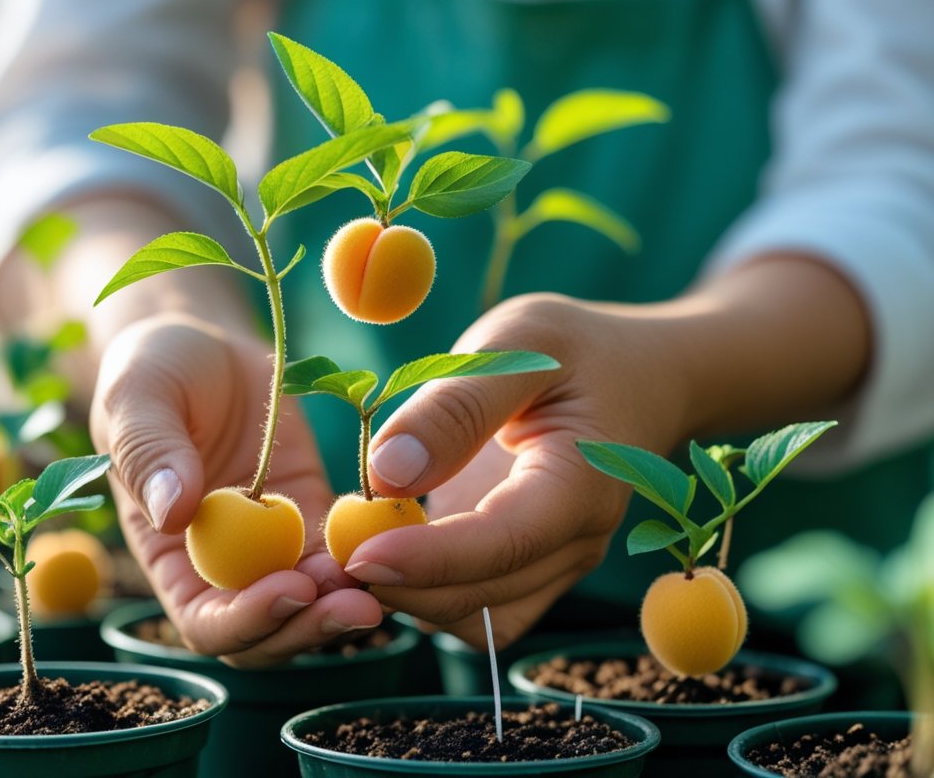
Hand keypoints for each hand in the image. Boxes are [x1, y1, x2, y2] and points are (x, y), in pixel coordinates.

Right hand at [90, 315, 382, 666]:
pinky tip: (400, 539)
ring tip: (387, 574)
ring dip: (349, 599)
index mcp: (171, 557)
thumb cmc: (154, 370)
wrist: (205, 345)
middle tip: (359, 603)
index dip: (247, 620)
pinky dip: (371, 556)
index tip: (290, 588)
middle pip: (270, 631)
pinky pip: (345, 552)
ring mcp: (275, 546)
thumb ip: (150, 452)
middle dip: (312, 625)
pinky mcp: (315, 517)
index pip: (207, 621)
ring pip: (316, 602)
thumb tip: (173, 513)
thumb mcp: (139, 398)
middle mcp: (224, 568)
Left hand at [345, 294, 690, 647]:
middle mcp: (575, 541)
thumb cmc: (575, 350)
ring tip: (345, 556)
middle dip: (404, 588)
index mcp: (581, 483)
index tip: (357, 555)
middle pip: (485, 598)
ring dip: (410, 601)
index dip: (429, 559)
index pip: (504, 543)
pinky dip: (424, 595)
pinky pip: (475, 607)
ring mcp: (555, 563)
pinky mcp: (528, 567)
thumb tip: (385, 473)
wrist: (636, 374)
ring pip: (477, 619)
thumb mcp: (517, 345)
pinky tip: (379, 552)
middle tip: (328, 558)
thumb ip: (454, 408)